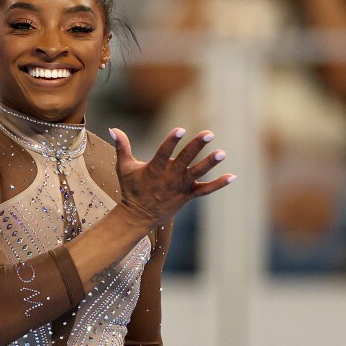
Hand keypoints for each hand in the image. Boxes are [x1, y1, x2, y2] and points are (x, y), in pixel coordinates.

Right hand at [109, 126, 234, 227]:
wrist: (138, 217)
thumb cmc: (131, 189)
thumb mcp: (124, 167)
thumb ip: (122, 146)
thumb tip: (113, 128)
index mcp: (154, 169)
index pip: (164, 152)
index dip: (171, 141)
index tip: (180, 129)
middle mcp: (169, 178)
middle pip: (185, 159)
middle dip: (197, 146)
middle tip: (208, 134)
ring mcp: (180, 187)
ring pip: (197, 174)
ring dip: (210, 164)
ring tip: (222, 153)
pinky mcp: (188, 196)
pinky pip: (205, 190)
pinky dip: (219, 184)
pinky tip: (232, 176)